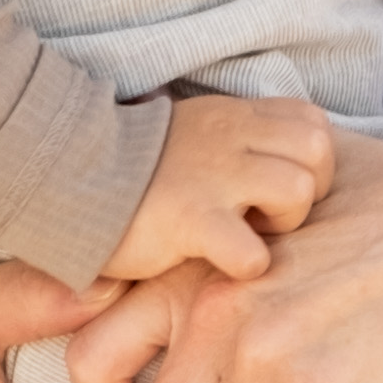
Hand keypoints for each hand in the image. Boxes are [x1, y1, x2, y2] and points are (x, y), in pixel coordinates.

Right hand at [97, 89, 338, 287]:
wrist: (64, 172)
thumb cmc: (134, 169)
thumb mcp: (194, 133)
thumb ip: (236, 140)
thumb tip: (276, 163)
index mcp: (234, 117)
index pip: (312, 122)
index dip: (307, 161)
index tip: (274, 189)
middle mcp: (231, 138)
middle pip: (318, 150)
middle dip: (307, 192)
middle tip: (268, 217)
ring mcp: (213, 177)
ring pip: (296, 189)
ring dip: (283, 225)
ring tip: (247, 235)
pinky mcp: (191, 220)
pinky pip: (252, 251)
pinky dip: (248, 265)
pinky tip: (223, 263)